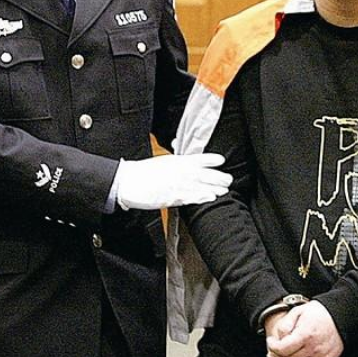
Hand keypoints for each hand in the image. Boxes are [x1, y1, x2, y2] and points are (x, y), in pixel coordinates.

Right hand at [115, 153, 230, 210]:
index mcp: (178, 161)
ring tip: (224, 190)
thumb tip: (189, 163)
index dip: (212, 159)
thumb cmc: (145, 172)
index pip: (199, 158)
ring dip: (214, 188)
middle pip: (205, 173)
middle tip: (229, 179)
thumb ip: (179, 163)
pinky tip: (210, 198)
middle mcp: (181, 171)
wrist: (129, 181)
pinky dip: (201, 197)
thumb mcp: (165, 162)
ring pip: (201, 186)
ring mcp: (178, 184)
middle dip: (219, 176)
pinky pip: (191, 198)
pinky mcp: (173, 197)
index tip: (221, 160)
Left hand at [266, 301, 342, 356]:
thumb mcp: (299, 311)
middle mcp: (313, 349)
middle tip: (272, 350)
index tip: (270, 341)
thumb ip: (286, 324)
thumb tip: (279, 338)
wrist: (340, 317)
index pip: (282, 349)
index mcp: (305, 335)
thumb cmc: (318, 313)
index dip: (272, 346)